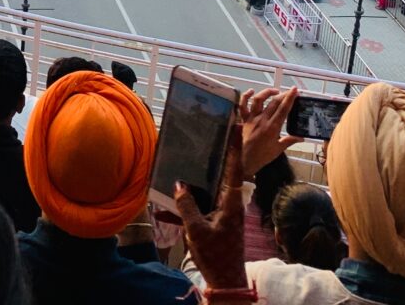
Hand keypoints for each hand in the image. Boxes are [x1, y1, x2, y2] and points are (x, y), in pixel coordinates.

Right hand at [175, 122, 247, 290]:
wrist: (226, 281)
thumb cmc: (216, 255)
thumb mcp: (197, 230)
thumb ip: (186, 206)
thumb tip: (177, 184)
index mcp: (231, 202)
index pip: (234, 167)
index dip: (234, 145)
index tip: (237, 124)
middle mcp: (229, 203)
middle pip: (222, 172)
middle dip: (217, 153)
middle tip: (211, 131)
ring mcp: (222, 212)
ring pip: (208, 188)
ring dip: (196, 178)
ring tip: (186, 160)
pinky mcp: (214, 221)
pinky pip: (199, 206)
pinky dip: (185, 205)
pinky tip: (167, 206)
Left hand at [240, 87, 302, 177]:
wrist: (247, 161)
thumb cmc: (264, 156)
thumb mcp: (279, 149)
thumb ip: (290, 140)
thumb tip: (302, 137)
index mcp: (272, 127)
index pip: (283, 109)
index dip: (290, 98)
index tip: (295, 91)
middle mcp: (262, 120)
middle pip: (273, 103)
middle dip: (283, 95)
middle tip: (290, 92)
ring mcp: (252, 119)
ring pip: (258, 100)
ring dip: (267, 93)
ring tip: (275, 91)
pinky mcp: (244, 120)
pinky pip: (242, 106)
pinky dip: (245, 96)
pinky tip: (252, 91)